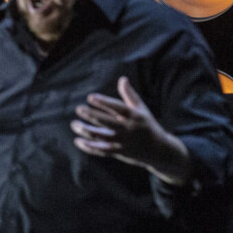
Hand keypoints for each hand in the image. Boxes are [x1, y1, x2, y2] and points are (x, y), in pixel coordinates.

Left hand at [71, 76, 192, 185]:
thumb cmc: (147, 125)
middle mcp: (129, 130)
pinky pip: (102, 151)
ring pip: (102, 137)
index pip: (118, 108)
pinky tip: (78, 140)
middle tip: (78, 108)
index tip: (90, 97)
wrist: (159, 150)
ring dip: (87, 131)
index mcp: (135, 116)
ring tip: (74, 124)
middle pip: (108, 122)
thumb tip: (122, 79)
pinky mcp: (120, 153)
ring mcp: (124, 142)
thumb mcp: (141, 109)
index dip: (104, 102)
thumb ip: (129, 95)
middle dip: (92, 115)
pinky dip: (90, 147)